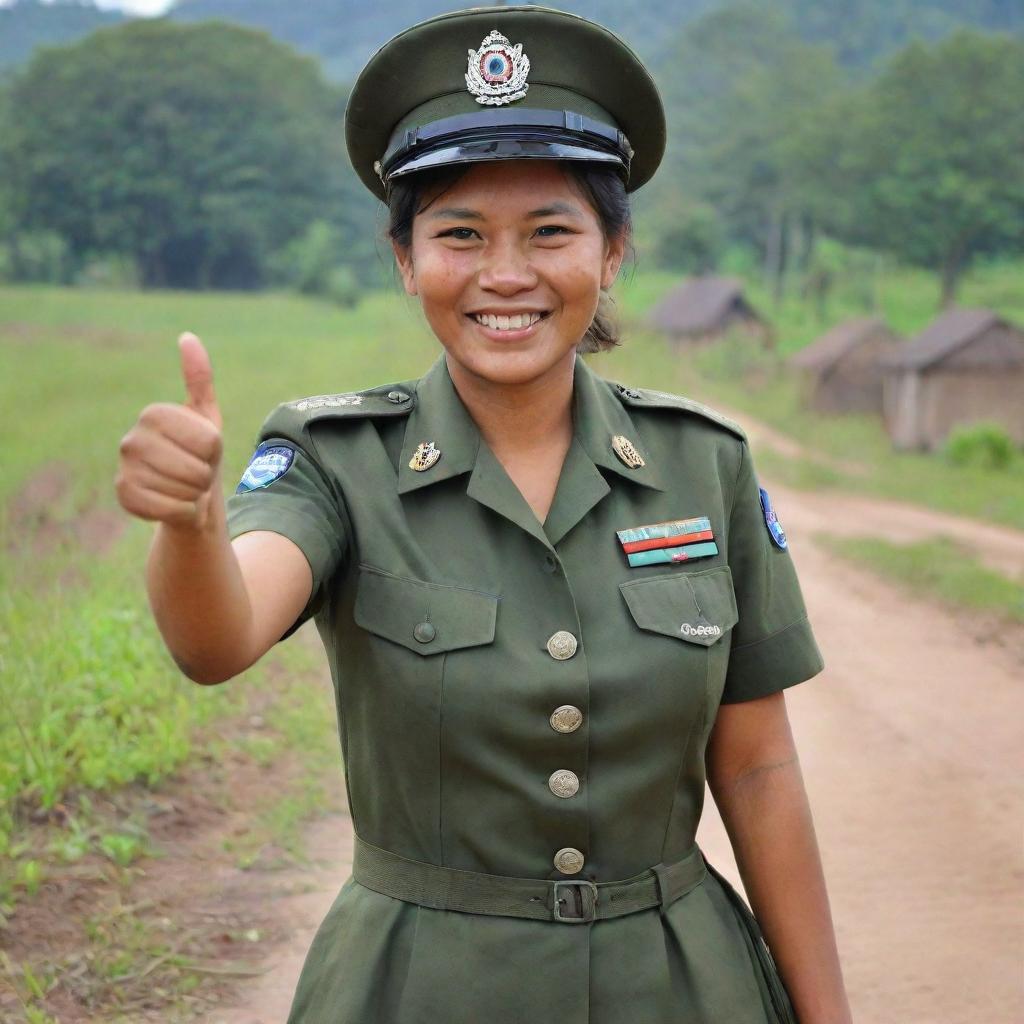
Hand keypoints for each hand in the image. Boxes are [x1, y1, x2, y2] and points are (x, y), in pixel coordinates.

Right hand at [115, 332, 223, 529]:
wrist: (187, 492)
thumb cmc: (200, 452)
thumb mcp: (206, 416)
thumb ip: (198, 378)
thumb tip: (188, 336)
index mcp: (154, 414)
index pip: (207, 440)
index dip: (215, 451)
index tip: (205, 449)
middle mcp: (131, 438)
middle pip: (195, 467)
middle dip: (205, 476)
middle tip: (195, 472)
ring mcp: (125, 468)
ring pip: (182, 489)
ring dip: (194, 495)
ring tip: (185, 486)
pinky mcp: (124, 496)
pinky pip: (168, 508)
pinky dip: (182, 511)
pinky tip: (174, 503)